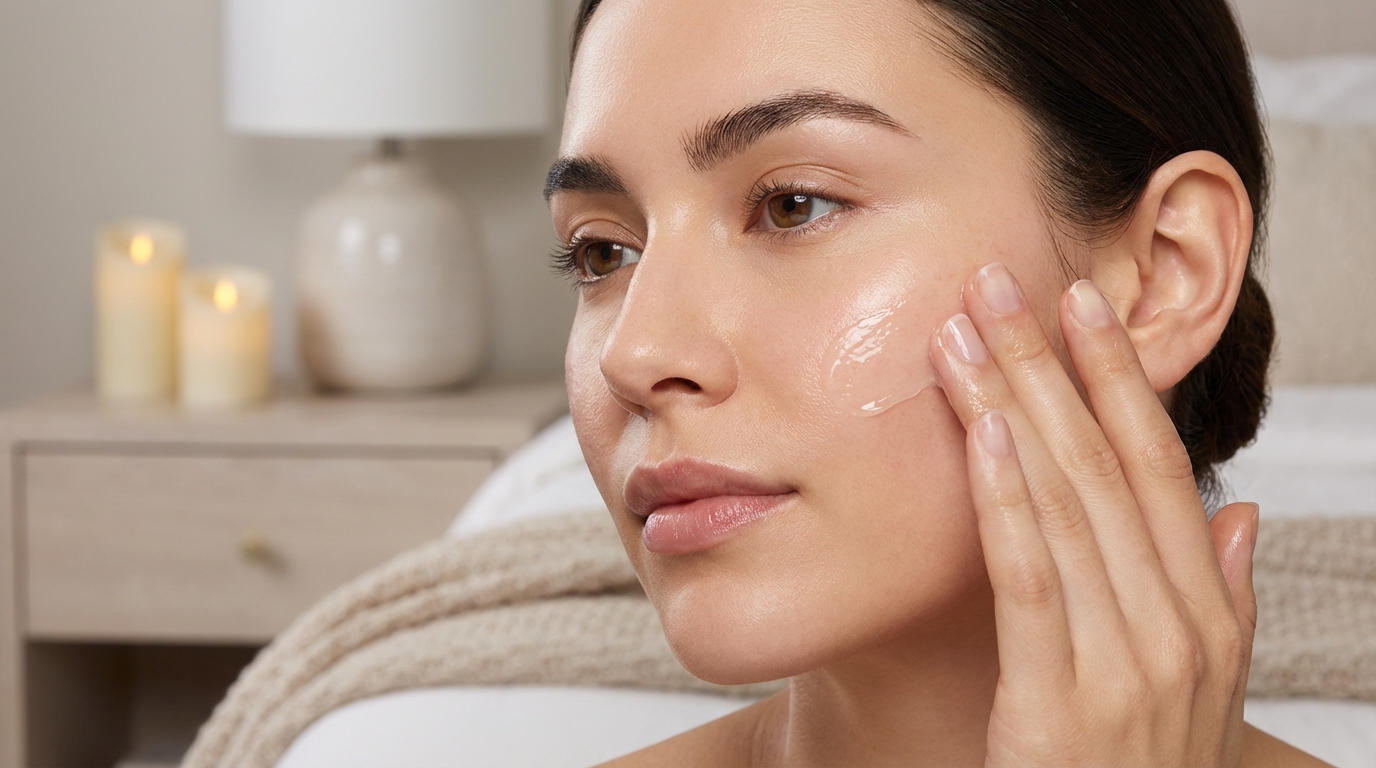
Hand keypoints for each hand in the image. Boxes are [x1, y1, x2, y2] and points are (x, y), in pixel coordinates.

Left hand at [929, 263, 1259, 766]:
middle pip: (1104, 467)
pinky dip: (1008, 501)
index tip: (1081, 304)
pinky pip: (1033, 581)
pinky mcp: (1059, 707)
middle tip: (1000, 282)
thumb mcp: (1197, 687)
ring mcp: (1124, 668)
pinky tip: (985, 433)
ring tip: (968, 332)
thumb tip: (1238, 509)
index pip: (1158, 468)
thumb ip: (1220, 595)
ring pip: (1065, 506)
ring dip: (1013, 407)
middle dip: (1049, 367)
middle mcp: (1175, 629)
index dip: (1119, 380)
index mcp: (1204, 613)